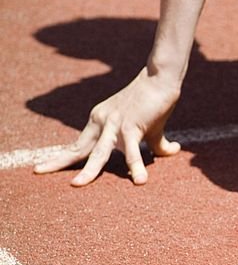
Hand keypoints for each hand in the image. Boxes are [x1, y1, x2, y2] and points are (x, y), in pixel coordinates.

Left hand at [34, 68, 181, 185]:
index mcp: (100, 121)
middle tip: (38, 172)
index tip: (44, 167)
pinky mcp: (131, 126)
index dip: (64, 157)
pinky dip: (136, 167)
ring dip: (89, 170)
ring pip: (100, 152)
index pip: (79, 143)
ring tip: (77, 185)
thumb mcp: (151, 126)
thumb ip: (157, 143)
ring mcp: (114, 124)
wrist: (160, 79)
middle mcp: (102, 122)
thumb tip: (172, 151)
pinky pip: (133, 151)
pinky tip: (139, 181)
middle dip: (58, 162)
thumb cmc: (155, 101)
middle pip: (79, 148)